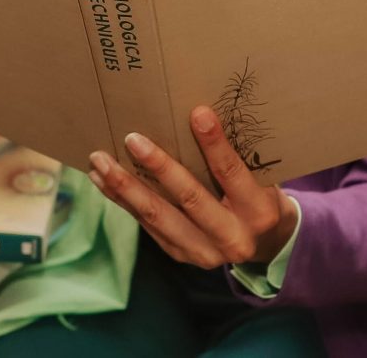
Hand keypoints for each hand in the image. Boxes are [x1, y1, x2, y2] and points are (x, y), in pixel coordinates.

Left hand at [87, 105, 298, 268]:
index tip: (197, 113)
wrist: (265, 243)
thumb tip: (198, 112)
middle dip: (159, 167)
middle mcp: (232, 238)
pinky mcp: (180, 255)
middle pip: (190, 199)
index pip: (232, 174)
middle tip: (132, 138)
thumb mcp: (262, 175)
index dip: (215, 144)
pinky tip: (102, 180)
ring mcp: (203, 252)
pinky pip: (146, 224)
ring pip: (158, 216)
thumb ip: (237, 153)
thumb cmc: (259, 193)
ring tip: (100, 160)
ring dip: (126, 187)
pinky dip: (122, 200)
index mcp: (258, 212)